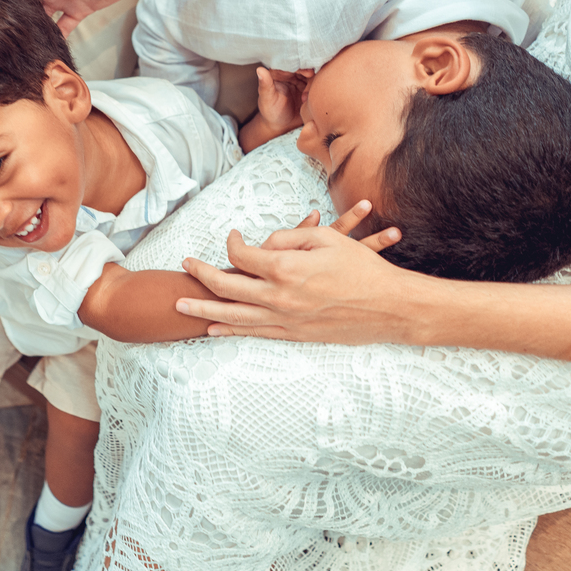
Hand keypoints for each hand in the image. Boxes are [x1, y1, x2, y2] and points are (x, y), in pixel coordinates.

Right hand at [23, 0, 160, 35]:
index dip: (9, 0)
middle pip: (29, 4)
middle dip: (21, 19)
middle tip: (10, 39)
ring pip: (44, 17)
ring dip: (37, 29)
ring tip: (26, 46)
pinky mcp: (80, 9)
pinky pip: (63, 26)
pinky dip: (56, 37)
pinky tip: (49, 48)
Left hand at [174, 201, 422, 342]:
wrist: (390, 307)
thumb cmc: (362, 268)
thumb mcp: (326, 238)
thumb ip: (288, 237)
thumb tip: (262, 245)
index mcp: (286, 268)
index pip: (242, 255)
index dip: (232, 242)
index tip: (233, 235)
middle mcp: (279, 297)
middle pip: (226, 287)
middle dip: (201, 276)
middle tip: (184, 266)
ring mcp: (285, 319)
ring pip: (233, 316)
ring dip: (203, 310)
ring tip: (180, 305)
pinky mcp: (295, 334)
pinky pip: (255, 333)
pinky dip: (231, 331)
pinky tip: (214, 330)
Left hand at [257, 66, 311, 131]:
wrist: (281, 125)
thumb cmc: (270, 111)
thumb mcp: (267, 99)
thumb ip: (265, 85)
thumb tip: (260, 70)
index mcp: (279, 72)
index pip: (291, 62)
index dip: (300, 65)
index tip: (308, 72)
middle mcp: (291, 73)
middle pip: (304, 66)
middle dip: (311, 74)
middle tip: (313, 84)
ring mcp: (301, 80)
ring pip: (313, 75)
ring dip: (314, 83)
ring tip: (305, 98)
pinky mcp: (309, 88)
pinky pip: (317, 83)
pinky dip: (319, 88)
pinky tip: (314, 99)